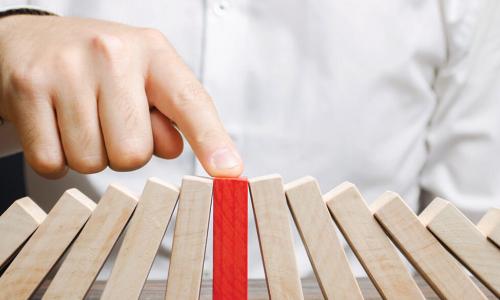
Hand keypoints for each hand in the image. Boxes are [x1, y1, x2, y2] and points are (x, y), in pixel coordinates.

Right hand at [0, 15, 242, 177]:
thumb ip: (171, 116)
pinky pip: (52, 163)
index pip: (190, 103)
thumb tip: (174, 149)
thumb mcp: (146, 78)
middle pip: (134, 154)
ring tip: (82, 119)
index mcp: (153, 52)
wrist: (33, 40)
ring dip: (90, 154)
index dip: (211, 141)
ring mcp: (66, 70)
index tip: (229, 172)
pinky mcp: (27, 89)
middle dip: (124, 152)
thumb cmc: (100, 66)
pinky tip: (56, 126)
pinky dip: (57, 158)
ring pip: (92, 162)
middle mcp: (111, 53)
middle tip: (110, 122)